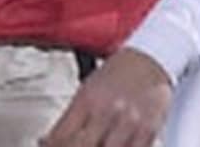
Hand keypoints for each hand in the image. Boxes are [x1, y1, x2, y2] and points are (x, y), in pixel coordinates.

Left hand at [41, 48, 171, 146]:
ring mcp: (128, 123)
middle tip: (74, 145)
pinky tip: (111, 145)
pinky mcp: (148, 131)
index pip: (62, 135)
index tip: (51, 146)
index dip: (54, 146)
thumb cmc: (115, 75)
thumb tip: (51, 141)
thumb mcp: (86, 90)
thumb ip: (70, 118)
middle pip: (82, 146)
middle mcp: (106, 111)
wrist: (147, 60)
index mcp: (87, 100)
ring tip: (95, 144)